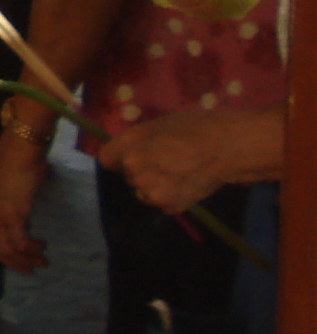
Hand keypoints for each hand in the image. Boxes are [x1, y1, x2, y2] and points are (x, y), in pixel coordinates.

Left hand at [0, 131, 51, 273]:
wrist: (18, 152)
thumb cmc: (14, 165)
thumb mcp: (0, 188)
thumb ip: (3, 204)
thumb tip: (18, 220)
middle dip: (12, 263)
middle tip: (30, 269)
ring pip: (6, 249)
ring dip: (25, 259)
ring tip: (40, 261)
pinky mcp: (12, 214)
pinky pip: (19, 242)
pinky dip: (31, 249)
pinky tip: (40, 247)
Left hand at [98, 107, 281, 213]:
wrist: (225, 148)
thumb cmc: (191, 129)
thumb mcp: (154, 127)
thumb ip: (133, 141)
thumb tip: (123, 150)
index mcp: (129, 153)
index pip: (107, 159)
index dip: (118, 155)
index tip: (131, 152)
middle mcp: (136, 176)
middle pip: (126, 174)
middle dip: (139, 168)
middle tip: (163, 159)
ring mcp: (154, 194)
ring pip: (142, 189)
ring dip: (153, 184)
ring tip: (177, 171)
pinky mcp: (170, 207)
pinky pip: (160, 200)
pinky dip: (168, 195)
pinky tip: (184, 182)